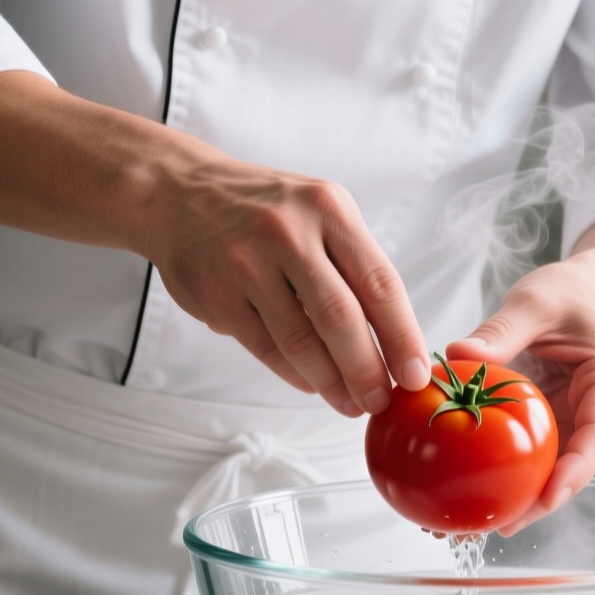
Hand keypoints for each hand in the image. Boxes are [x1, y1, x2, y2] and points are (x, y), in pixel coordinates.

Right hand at [142, 161, 430, 415]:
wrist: (178, 192)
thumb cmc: (263, 210)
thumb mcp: (317, 213)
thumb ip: (353, 265)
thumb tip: (394, 341)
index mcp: (328, 209)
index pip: (380, 283)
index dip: (403, 336)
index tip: (417, 374)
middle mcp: (289, 232)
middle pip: (341, 318)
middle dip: (368, 370)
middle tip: (382, 400)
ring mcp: (248, 263)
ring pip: (302, 341)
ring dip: (332, 382)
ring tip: (350, 403)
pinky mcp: (217, 295)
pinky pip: (267, 347)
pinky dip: (295, 374)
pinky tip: (313, 384)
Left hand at [445, 212, 594, 533]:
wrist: (585, 293)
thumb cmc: (571, 293)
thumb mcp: (537, 302)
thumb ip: (502, 330)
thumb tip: (458, 354)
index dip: (575, 470)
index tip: (549, 495)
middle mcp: (593, 412)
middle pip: (572, 467)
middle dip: (540, 502)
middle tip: (501, 526)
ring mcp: (570, 422)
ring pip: (549, 470)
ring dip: (518, 500)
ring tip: (476, 525)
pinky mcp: (547, 424)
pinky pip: (528, 455)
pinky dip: (502, 474)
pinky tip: (467, 493)